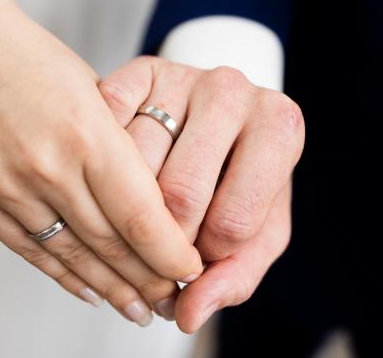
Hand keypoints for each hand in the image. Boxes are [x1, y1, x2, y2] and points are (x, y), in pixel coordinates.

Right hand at [0, 0, 202, 325]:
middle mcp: (45, 163)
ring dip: (111, 289)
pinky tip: (93, 293)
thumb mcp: (97, 94)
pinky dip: (66, 276)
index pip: (139, 215)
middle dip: (147, 279)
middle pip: (109, 243)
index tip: (193, 270)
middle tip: (174, 299)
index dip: (170, 253)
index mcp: (85, 131)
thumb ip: (124, 150)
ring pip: (72, 255)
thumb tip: (157, 210)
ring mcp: (7, 185)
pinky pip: (31, 251)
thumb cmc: (40, 63)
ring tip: (140, 310)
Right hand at [99, 56, 304, 331]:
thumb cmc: (241, 177)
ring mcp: (183, 75)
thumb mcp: (257, 232)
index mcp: (280, 127)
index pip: (233, 222)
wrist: (219, 118)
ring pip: (132, 166)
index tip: (199, 255)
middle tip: (163, 242)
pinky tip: (117, 178)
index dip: (208, 257)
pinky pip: (107, 132)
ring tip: (141, 210)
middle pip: (179, 195)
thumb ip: (235, 275)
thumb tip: (188, 313)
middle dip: (164, 238)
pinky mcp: (139, 70)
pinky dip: (103, 165)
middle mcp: (233, 90)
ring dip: (128, 206)